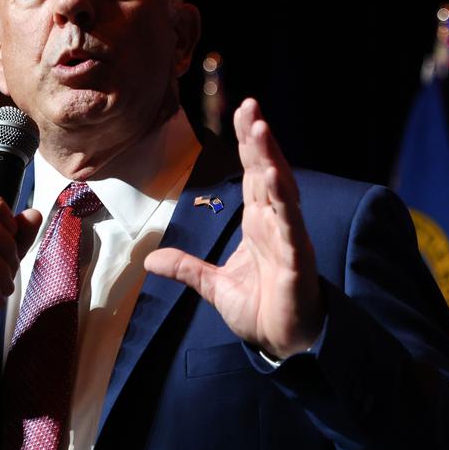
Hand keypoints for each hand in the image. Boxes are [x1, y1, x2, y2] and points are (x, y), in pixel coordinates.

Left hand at [145, 98, 324, 359]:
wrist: (283, 344)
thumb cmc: (260, 310)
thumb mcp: (213, 287)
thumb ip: (187, 268)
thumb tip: (150, 258)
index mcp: (259, 223)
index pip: (252, 175)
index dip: (247, 144)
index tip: (241, 111)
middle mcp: (275, 223)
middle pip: (267, 172)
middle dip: (258, 139)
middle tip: (250, 105)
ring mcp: (288, 238)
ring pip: (281, 191)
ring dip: (271, 160)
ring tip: (261, 129)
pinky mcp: (297, 260)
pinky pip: (291, 226)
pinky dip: (285, 203)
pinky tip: (277, 180)